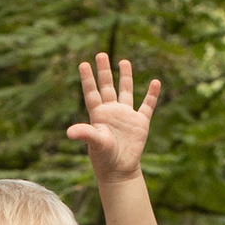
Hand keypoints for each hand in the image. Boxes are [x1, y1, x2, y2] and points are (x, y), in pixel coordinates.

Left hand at [69, 48, 159, 185]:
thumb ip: (85, 134)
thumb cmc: (104, 158)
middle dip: (104, 71)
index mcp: (98, 115)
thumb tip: (69, 132)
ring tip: (124, 61)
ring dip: (125, 77)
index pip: (92, 92)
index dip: (88, 78)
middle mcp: (112, 111)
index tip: (83, 63)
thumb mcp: (95, 144)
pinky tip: (155, 82)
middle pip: (107, 86)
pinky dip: (152, 94)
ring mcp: (126, 115)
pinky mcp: (140, 122)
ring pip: (126, 91)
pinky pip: (147, 105)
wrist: (120, 170)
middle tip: (101, 53)